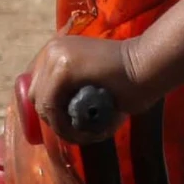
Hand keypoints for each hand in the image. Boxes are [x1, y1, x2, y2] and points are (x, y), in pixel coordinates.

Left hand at [26, 33, 160, 142]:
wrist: (148, 68)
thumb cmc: (127, 79)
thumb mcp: (91, 79)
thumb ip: (71, 89)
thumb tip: (52, 118)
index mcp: (56, 48)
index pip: (36, 85)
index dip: (48, 109)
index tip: (67, 123)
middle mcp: (51, 48)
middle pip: (35, 94)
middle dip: (52, 117)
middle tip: (76, 129)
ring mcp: (55, 56)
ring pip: (41, 102)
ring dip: (58, 124)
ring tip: (80, 134)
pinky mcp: (63, 69)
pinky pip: (50, 105)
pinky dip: (61, 123)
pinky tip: (79, 130)